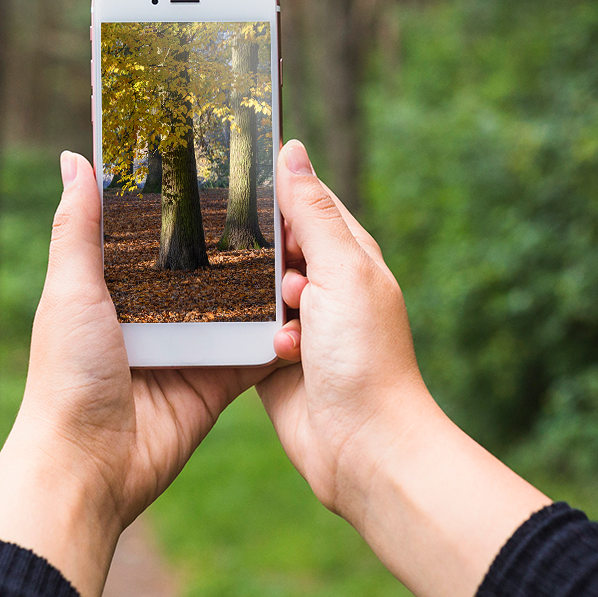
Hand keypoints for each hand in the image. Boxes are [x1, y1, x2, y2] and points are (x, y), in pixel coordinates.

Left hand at [0, 151, 270, 596]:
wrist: (89, 466)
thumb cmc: (67, 376)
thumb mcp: (69, 291)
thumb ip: (77, 228)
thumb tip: (74, 158)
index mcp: (111, 287)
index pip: (149, 231)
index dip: (178, 200)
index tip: (214, 156)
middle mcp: (152, 314)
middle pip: (202, 264)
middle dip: (234, 236)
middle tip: (278, 194)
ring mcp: (187, 348)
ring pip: (236, 303)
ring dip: (265, 281)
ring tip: (303, 240)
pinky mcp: (216, 382)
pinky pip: (255, 350)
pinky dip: (278, 332)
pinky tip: (309, 302)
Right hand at [258, 139, 436, 517]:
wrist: (362, 446)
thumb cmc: (366, 356)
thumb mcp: (341, 271)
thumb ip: (312, 212)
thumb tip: (292, 150)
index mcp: (349, 255)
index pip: (305, 201)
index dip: (274, 189)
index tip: (232, 172)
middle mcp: (324, 285)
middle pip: (270, 244)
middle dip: (253, 247)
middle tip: (245, 253)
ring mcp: (297, 323)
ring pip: (249, 287)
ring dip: (250, 297)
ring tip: (273, 312)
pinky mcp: (269, 359)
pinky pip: (240, 330)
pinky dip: (245, 334)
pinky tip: (260, 345)